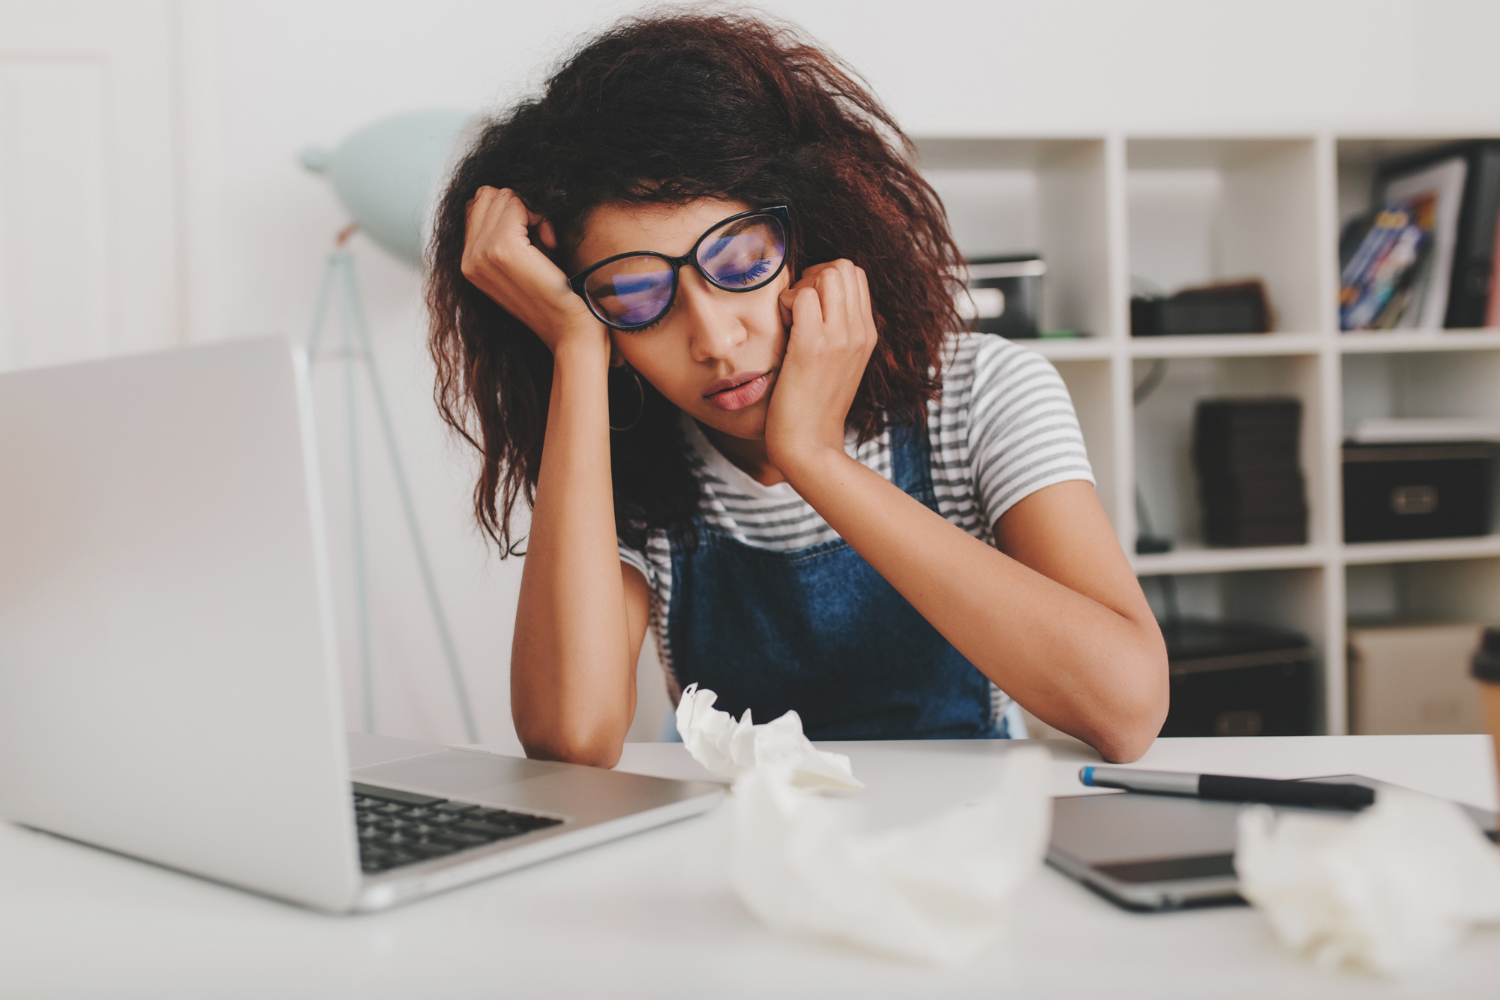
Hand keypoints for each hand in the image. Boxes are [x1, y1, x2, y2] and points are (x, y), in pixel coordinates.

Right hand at [460, 187, 602, 353]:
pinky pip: (516, 202)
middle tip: (544, 240)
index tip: (535, 239)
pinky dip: (540, 215)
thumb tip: (503, 194)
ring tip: (548, 244)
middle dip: (521, 208)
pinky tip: (552, 243)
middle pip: (488, 196)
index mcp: (469, 263)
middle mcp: (468, 259)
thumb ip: (506, 234)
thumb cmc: (557, 296)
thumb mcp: (524, 263)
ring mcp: (481, 254)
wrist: (571, 332)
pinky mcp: (501, 249)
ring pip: (502, 196)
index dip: (511, 212)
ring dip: (532, 212)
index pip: (478, 205)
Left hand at [764, 260, 877, 473]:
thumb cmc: (814, 406)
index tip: (808, 305)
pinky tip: (782, 327)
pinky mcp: (812, 346)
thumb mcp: (839, 364)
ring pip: (828, 273)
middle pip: (845, 266)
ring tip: (791, 318)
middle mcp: (859, 331)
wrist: (810, 445)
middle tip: (796, 307)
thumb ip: (837, 332)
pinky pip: (803, 296)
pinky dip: (786, 302)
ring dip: (801, 287)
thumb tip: (816, 303)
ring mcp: (839, 338)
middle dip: (814, 275)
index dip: (826, 279)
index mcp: (867, 334)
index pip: (855, 275)